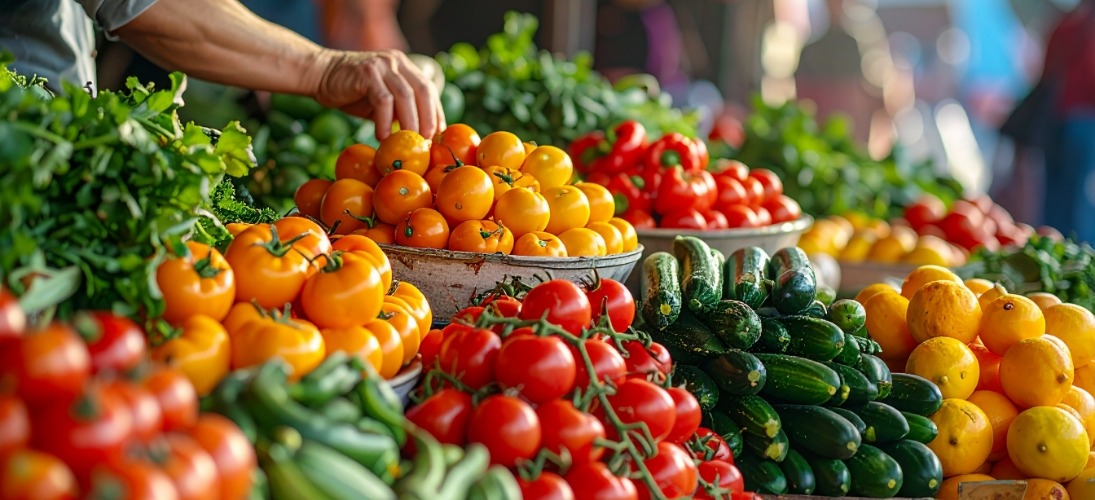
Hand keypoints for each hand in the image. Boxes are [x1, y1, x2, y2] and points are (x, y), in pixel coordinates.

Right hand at [314, 49, 444, 139]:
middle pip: (422, 90)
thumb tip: (419, 137)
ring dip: (409, 122)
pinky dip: (385, 120)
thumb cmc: (353, 93)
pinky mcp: (366, 72)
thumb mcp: (382, 100)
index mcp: (405, 67)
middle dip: (428, 118)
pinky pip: (383, 100)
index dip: (436, 112)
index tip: (438, 135)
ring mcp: (382, 65)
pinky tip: (382, 136)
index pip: (428, 89)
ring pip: (405, 96)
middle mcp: (397, 62)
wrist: (320, 74)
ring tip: (406, 143)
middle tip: (426, 142)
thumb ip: (399, 110)